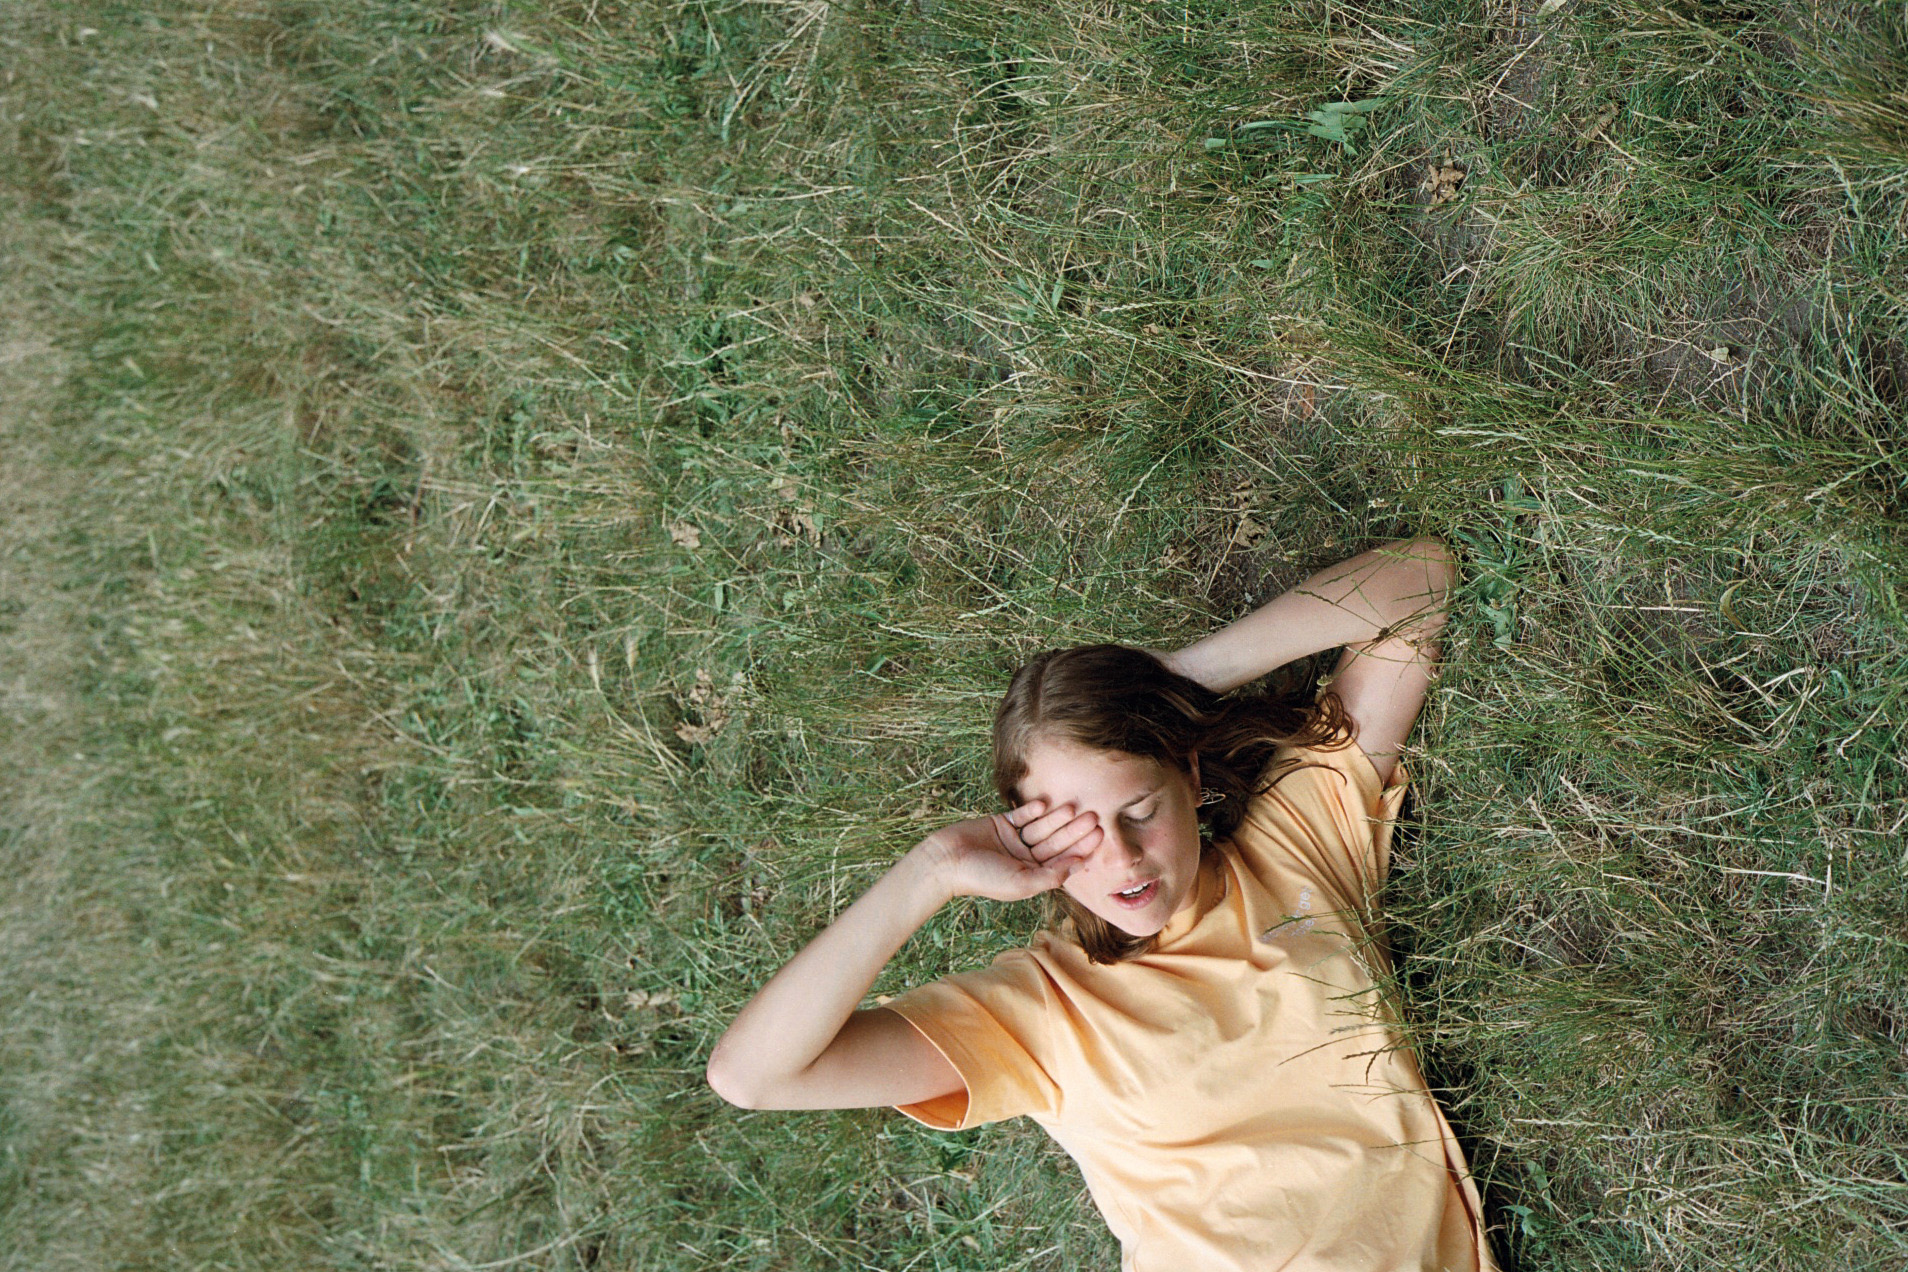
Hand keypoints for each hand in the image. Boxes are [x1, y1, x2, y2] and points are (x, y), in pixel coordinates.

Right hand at [917, 800, 1102, 902]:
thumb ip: (1050, 877)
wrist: (946, 861)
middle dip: (1073, 831)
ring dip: (1056, 818)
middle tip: (1092, 817)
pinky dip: (1032, 810)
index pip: (1062, 861)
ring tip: (1071, 806)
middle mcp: (1025, 858)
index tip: (1098, 836)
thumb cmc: (982, 877)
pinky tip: (1044, 803)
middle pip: (1055, 842)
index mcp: (1032, 875)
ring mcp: (1013, 841)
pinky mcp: (1000, 824)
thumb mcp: (1020, 882)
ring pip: (1041, 828)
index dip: (1081, 849)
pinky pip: (1021, 816)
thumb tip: (1077, 868)